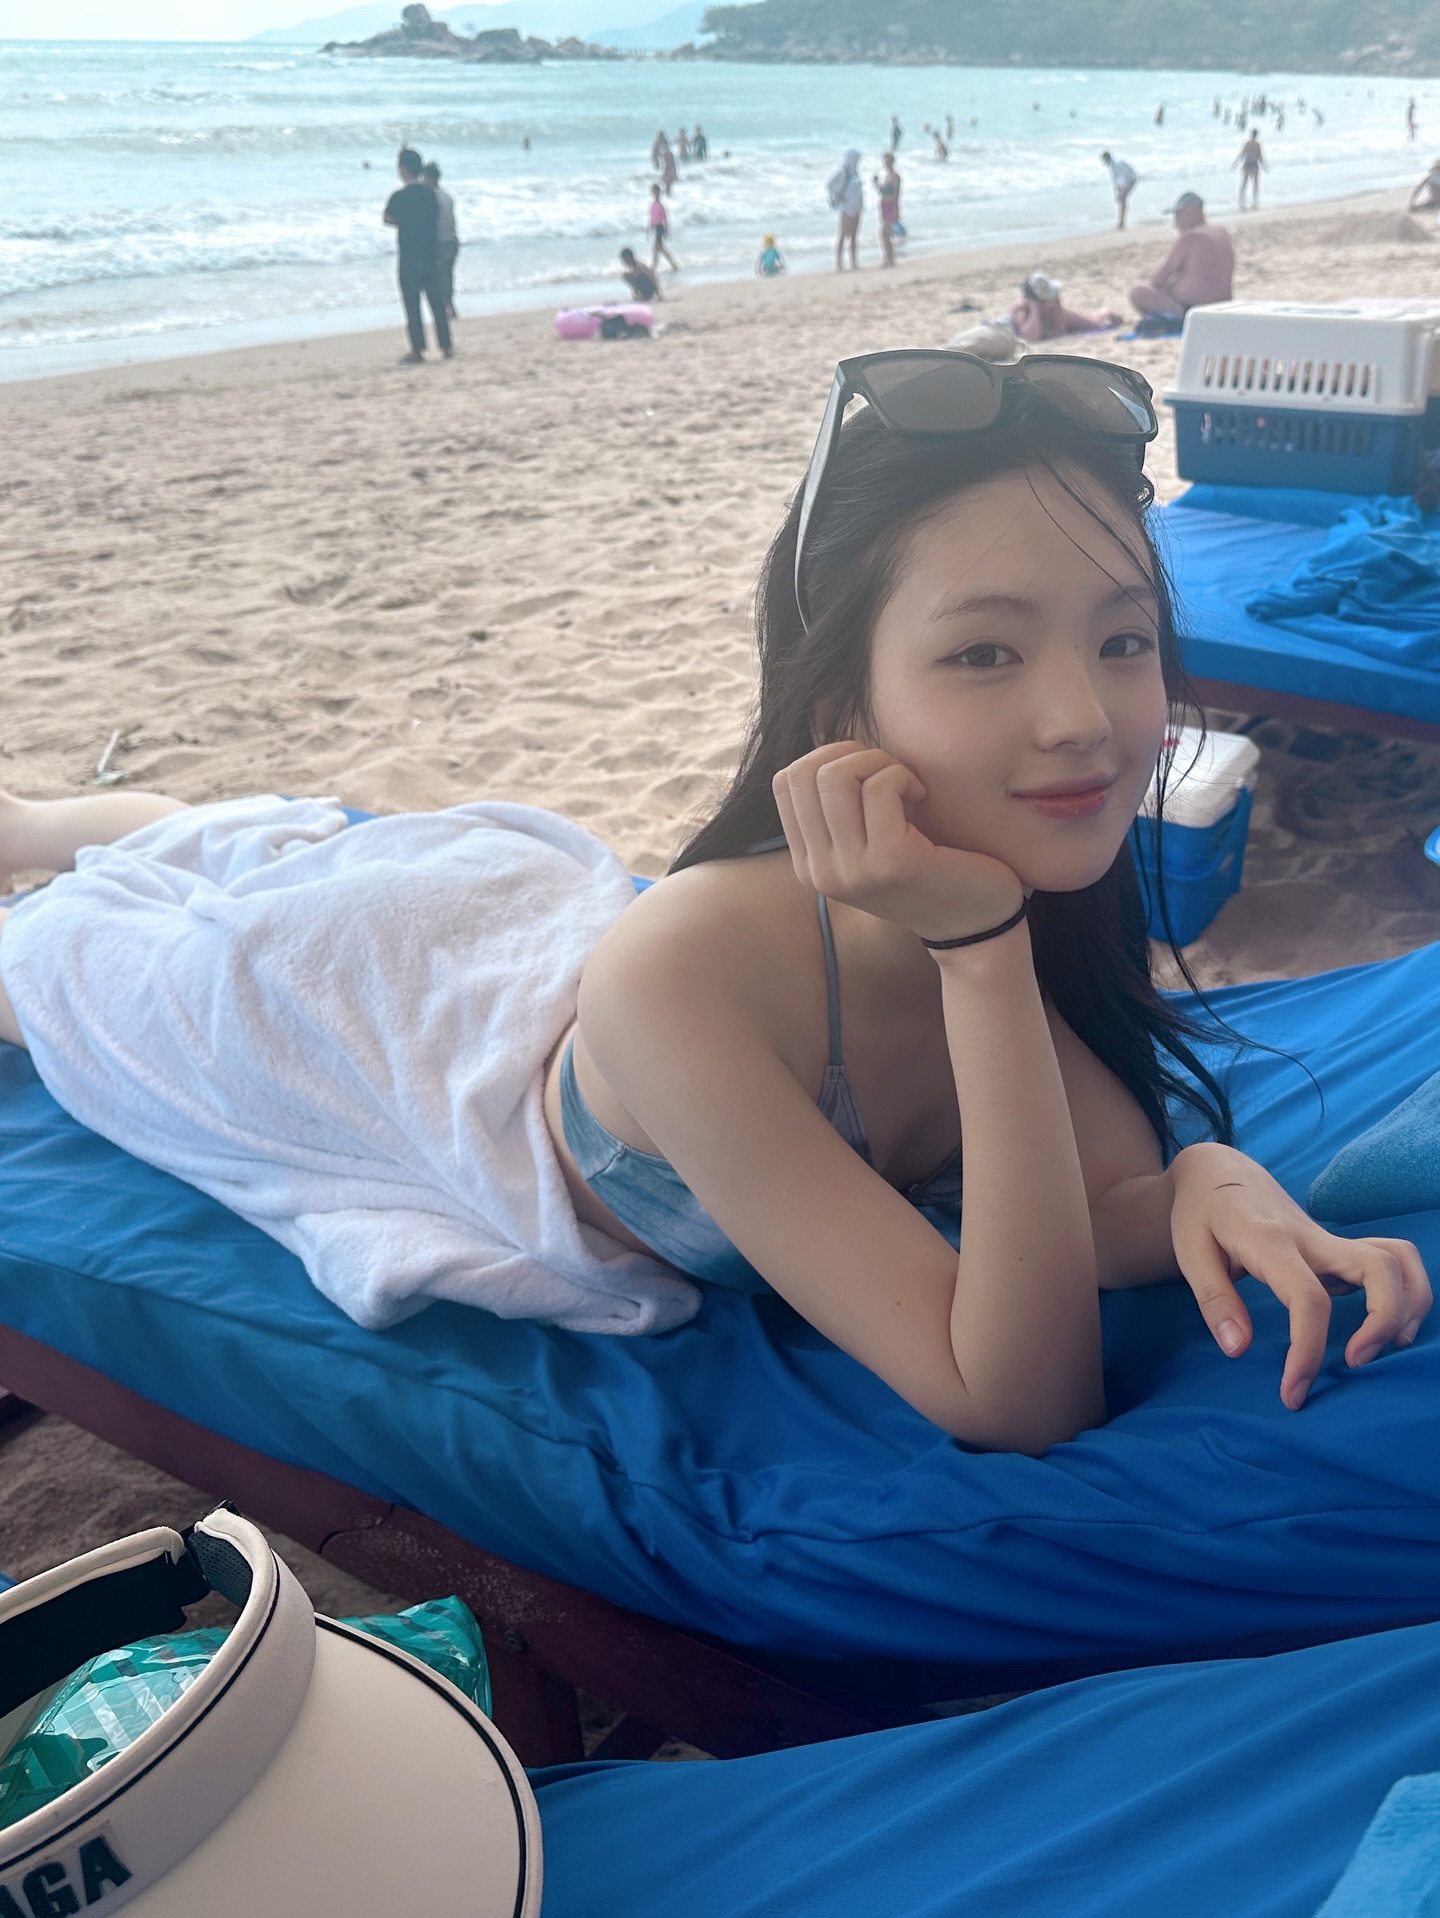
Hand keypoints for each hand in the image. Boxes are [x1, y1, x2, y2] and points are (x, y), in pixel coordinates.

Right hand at [772, 741, 1023, 943]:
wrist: (975, 923)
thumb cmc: (926, 871)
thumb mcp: (867, 844)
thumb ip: (840, 812)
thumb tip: (830, 752)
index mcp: (809, 865)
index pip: (785, 783)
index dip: (826, 758)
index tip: (866, 773)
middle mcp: (821, 873)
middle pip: (805, 774)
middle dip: (851, 754)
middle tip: (889, 773)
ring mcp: (853, 871)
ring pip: (837, 777)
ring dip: (879, 762)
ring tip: (906, 783)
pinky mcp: (892, 861)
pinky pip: (880, 787)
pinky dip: (903, 776)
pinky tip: (922, 796)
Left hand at [1169, 1143, 1431, 1408]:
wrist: (1218, 1170)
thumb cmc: (1201, 1213)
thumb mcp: (1190, 1253)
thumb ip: (1215, 1301)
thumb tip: (1238, 1350)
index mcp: (1271, 1241)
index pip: (1308, 1299)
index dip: (1308, 1351)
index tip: (1294, 1391)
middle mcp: (1312, 1239)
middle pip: (1378, 1267)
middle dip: (1383, 1321)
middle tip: (1355, 1363)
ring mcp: (1330, 1241)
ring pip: (1399, 1258)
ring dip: (1409, 1304)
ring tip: (1387, 1347)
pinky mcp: (1338, 1247)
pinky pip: (1391, 1261)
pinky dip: (1406, 1291)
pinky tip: (1388, 1326)